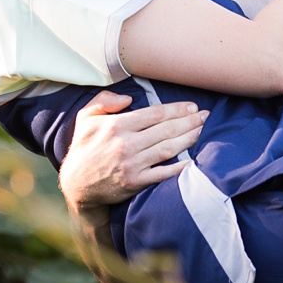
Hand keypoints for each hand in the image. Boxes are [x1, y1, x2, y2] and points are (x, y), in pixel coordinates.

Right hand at [58, 91, 206, 216]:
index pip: (155, 114)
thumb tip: (128, 98)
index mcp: (117, 125)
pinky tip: (192, 160)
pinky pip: (163, 173)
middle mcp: (127, 144)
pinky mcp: (136, 182)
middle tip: (205, 116)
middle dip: (189, 121)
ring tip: (201, 130)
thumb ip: (104, 101)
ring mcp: (133, 164)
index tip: (192, 107)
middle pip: (166, 130)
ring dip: (188, 138)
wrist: (77, 185)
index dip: (177, 109)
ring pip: (168, 149)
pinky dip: (179, 167)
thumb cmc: (84, 148)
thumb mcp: (86, 118)